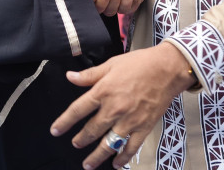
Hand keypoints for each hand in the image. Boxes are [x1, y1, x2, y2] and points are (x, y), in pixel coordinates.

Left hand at [51, 42, 196, 168]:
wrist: (167, 68)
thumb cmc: (140, 63)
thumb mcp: (111, 64)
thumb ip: (89, 75)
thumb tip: (70, 77)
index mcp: (104, 90)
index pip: (78, 109)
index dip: (64, 121)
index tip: (55, 131)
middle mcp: (114, 108)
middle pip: (92, 130)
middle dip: (81, 139)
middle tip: (75, 144)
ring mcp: (129, 120)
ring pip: (109, 143)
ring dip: (96, 156)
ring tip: (88, 164)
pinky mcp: (144, 127)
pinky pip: (131, 147)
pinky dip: (123, 158)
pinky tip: (116, 164)